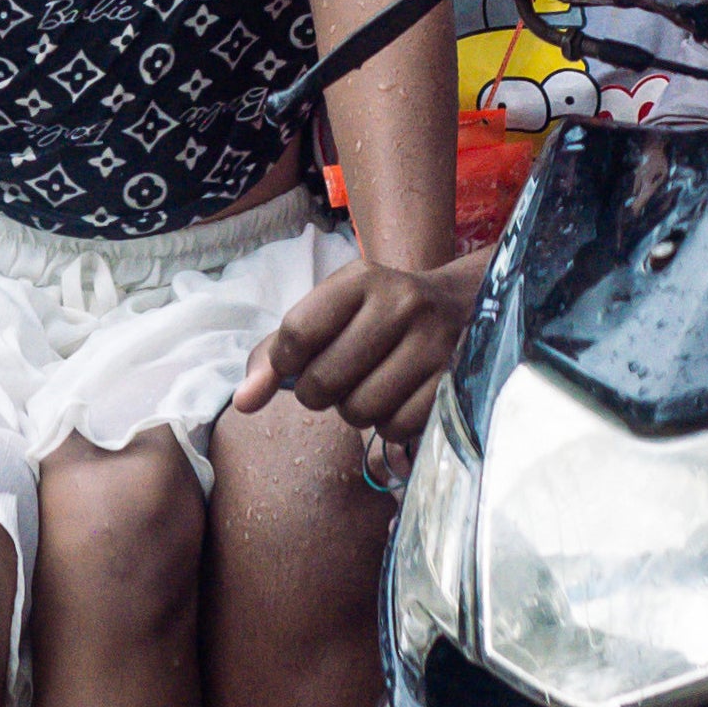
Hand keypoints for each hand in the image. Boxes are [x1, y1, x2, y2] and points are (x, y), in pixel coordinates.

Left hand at [237, 251, 489, 450]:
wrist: (462, 305)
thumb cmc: (378, 315)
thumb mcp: (331, 313)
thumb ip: (278, 353)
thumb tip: (245, 401)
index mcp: (361, 279)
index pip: (296, 333)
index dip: (283, 363)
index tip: (293, 366)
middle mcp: (400, 304)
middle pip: (323, 381)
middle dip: (318, 393)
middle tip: (336, 380)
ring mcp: (432, 343)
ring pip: (360, 410)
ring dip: (355, 410)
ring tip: (371, 386)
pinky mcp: (453, 380)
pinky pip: (396, 427)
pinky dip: (388, 424)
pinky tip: (398, 398)